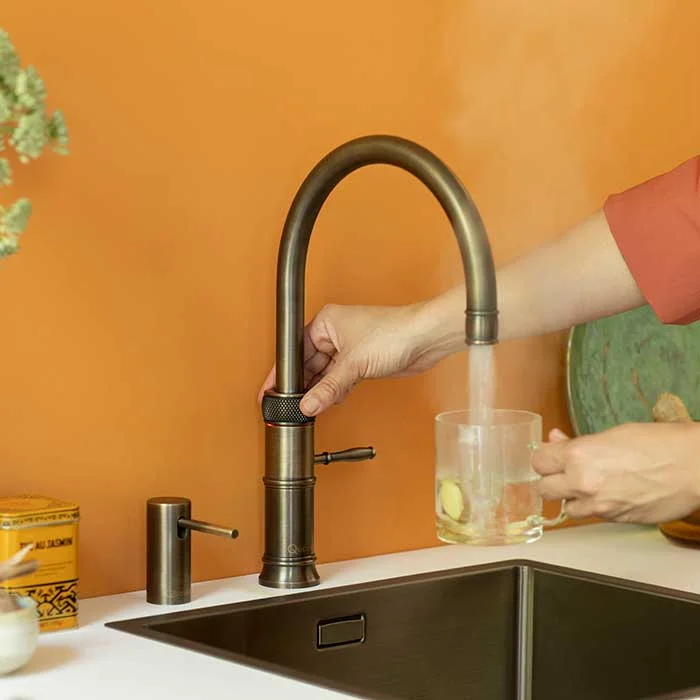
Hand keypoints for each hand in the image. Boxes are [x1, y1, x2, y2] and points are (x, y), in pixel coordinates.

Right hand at [258, 302, 453, 415]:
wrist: (425, 338)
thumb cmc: (393, 333)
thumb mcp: (353, 364)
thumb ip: (328, 388)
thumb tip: (308, 404)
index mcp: (326, 323)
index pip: (295, 351)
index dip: (283, 373)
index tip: (272, 390)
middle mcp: (335, 334)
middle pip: (309, 364)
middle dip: (303, 386)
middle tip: (292, 406)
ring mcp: (349, 348)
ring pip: (325, 374)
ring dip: (321, 391)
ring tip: (310, 407)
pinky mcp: (362, 362)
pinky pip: (341, 379)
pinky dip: (336, 391)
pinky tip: (331, 402)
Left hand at [532, 424, 699, 523]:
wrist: (694, 467)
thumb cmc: (658, 443)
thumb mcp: (611, 434)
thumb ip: (577, 443)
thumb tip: (554, 440)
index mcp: (578, 456)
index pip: (538, 462)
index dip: (544, 458)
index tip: (550, 456)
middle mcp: (582, 483)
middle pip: (543, 489)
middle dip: (552, 480)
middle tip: (565, 472)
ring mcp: (598, 506)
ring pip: (567, 507)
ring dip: (573, 497)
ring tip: (591, 484)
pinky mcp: (614, 520)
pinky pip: (592, 515)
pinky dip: (594, 507)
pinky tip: (609, 493)